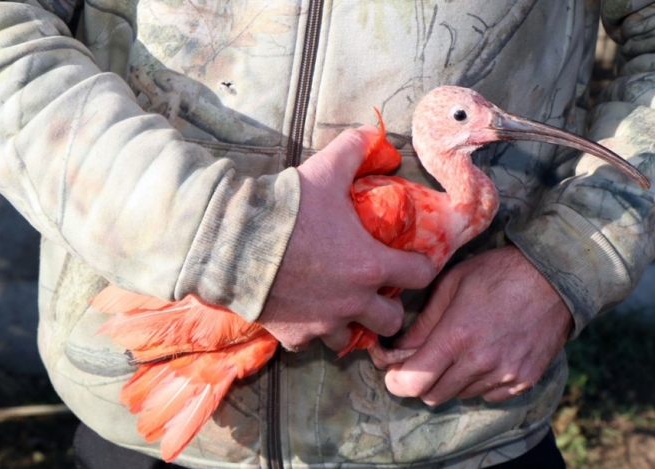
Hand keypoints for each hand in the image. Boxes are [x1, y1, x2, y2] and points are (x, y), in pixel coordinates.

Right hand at [258, 128, 436, 351]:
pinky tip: (302, 313)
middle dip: (388, 308)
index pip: (420, 276)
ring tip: (340, 307)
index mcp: (371, 266)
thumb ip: (355, 149)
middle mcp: (354, 302)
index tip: (413, 262)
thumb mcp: (325, 170)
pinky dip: (309, 331)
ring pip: (351, 340)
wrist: (233, 242)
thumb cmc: (287, 209)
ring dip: (350, 324)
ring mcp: (323, 323)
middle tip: (376, 291)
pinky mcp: (294, 336)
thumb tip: (374, 135)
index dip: (421, 267)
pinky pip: (309, 342)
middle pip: (392, 321)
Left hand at [378, 246, 571, 405]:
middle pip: (433, 396)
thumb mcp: (451, 284)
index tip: (393, 372)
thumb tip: (398, 349)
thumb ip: (423, 322)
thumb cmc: (498, 273)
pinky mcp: (524, 380)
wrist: (554, 278)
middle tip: (424, 360)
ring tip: (459, 352)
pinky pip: (489, 396)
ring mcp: (505, 375)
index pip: (413, 382)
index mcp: (457, 336)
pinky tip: (485, 357)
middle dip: (421, 381)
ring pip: (460, 396)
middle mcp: (480, 363)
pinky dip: (479, 383)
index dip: (396, 381)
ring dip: (451, 381)